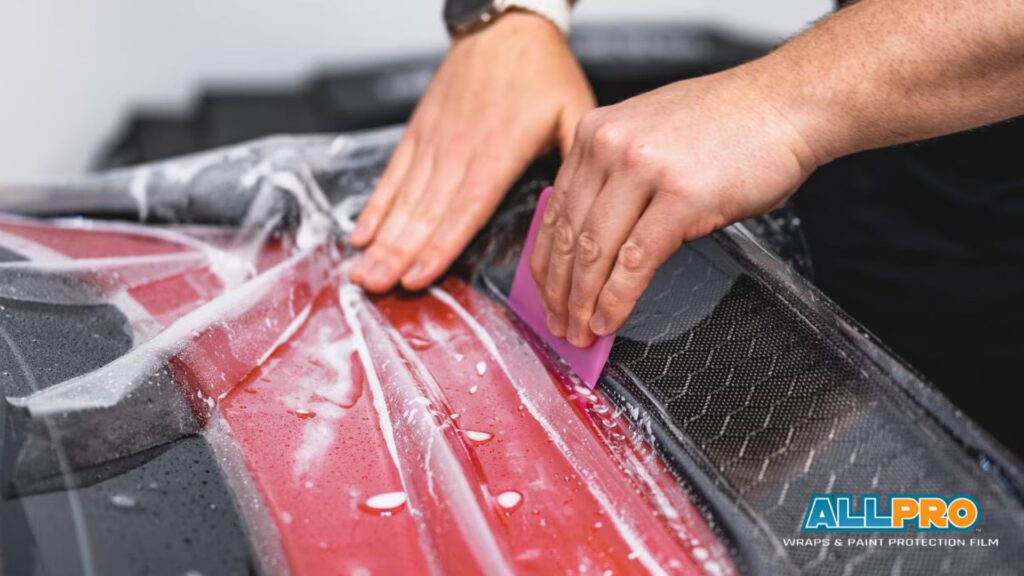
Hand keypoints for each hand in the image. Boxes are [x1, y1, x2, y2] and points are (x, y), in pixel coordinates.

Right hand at [349, 10, 593, 291]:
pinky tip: (361, 234)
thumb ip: (573, 163)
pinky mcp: (419, 131)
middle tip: (372, 288)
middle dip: (397, 255)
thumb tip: (577, 213)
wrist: (506, 24)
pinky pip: (393, 175)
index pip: (465, 210)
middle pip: (425, 213)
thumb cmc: (543, 70)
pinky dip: (376, 206)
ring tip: (360, 272)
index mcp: (499, 152)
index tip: (417, 278)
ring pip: (403, 199)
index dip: (439, 247)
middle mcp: (460, 150)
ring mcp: (434, 141)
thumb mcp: (575, 113)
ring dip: (381, 239)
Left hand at [531, 66, 821, 347]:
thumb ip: (613, 177)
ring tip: (582, 332)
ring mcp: (643, 169)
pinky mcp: (680, 196)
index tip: (544, 296)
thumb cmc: (728, 126)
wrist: (786, 104)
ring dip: (583, 302)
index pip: (554, 211)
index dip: (544, 264)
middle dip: (559, 292)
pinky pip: (636, 261)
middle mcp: (609, 146)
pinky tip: (610, 319)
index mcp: (595, 132)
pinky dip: (618, 298)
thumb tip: (588, 240)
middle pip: (568, 236)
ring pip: (595, 252)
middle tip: (560, 325)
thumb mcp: (649, 136)